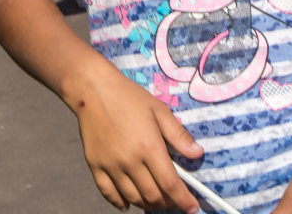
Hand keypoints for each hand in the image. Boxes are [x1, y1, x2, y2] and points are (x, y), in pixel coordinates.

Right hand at [72, 65, 203, 211]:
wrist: (93, 89)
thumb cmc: (129, 97)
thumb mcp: (158, 110)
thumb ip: (178, 134)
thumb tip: (198, 154)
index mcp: (149, 146)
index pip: (170, 184)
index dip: (183, 200)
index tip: (191, 207)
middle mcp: (130, 161)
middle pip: (152, 195)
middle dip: (167, 202)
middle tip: (173, 198)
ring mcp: (111, 166)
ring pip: (133, 198)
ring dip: (147, 203)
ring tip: (155, 198)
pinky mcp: (95, 166)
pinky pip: (109, 194)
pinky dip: (120, 203)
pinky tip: (128, 202)